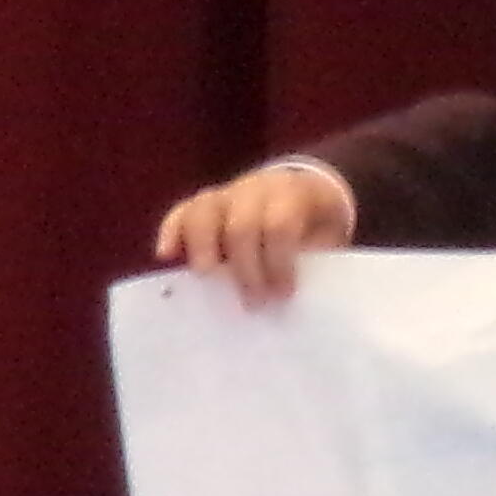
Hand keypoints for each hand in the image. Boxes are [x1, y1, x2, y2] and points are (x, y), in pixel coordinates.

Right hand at [152, 160, 355, 305]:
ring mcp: (228, 193)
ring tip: (207, 278)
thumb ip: (314, 265)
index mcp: (294, 195)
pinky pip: (182, 212)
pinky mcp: (205, 203)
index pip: (279, 226)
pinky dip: (172, 231)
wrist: (309, 195)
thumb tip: (296, 307)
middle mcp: (257, 189)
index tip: (284, 294)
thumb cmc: (316, 229)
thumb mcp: (329, 241)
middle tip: (254, 301)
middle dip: (246, 267)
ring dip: (203, 247)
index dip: (279, 262)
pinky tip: (167, 255)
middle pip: (241, 224)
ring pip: (205, 211)